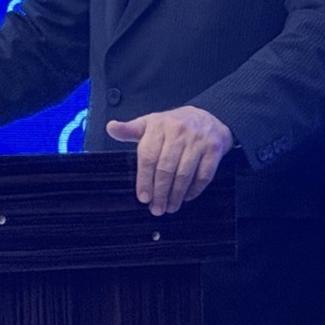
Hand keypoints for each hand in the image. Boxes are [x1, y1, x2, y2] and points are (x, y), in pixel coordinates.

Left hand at [105, 106, 233, 215]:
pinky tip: (186, 197)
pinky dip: (194, 190)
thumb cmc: (173, 125)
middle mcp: (178, 131)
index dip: (145, 180)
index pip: (148, 156)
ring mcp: (198, 140)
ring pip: (184, 174)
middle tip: (156, 208)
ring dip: (176, 195)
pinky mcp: (214, 149)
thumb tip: (110, 128)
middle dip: (160, 192)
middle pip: (166, 168)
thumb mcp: (150, 123)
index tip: (143, 198)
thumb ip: (130, 130)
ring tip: (170, 207)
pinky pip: (203, 175)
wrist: (208, 116)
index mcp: (158, 125)